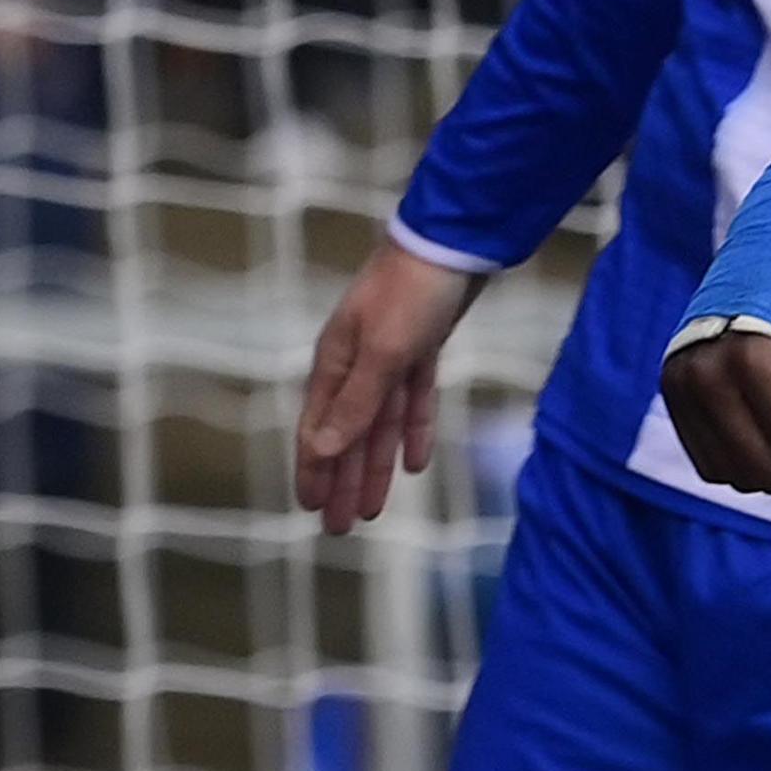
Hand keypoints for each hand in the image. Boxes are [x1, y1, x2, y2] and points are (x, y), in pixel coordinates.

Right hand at [296, 244, 489, 531]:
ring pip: (379, 423)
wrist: (458, 241)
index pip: (318, 429)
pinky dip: (413, 430)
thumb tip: (323, 451)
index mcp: (335, 362)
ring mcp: (390, 355)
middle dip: (343, 481)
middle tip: (341, 529)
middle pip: (348, 434)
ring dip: (375, 465)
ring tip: (373, 508)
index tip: (312, 510)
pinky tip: (416, 464)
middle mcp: (357, 362)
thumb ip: (356, 402)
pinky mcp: (423, 346)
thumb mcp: (384, 352)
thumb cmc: (413, 291)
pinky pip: (413, 399)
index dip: (315, 471)